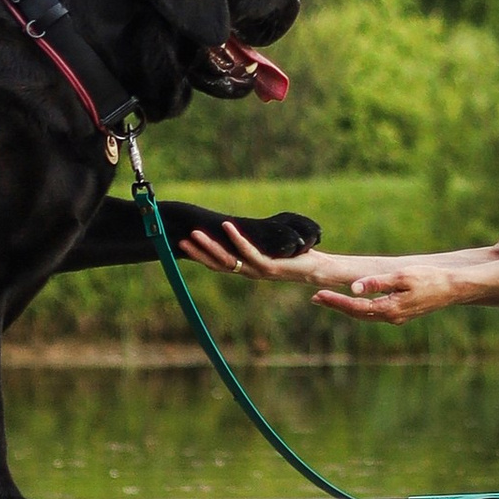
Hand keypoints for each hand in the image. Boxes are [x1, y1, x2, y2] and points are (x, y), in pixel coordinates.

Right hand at [176, 223, 333, 284]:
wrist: (319, 269)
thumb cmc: (297, 258)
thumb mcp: (272, 248)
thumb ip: (258, 242)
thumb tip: (245, 234)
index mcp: (248, 268)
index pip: (218, 263)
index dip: (201, 255)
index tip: (184, 243)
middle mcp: (250, 272)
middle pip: (217, 263)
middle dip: (198, 251)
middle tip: (179, 239)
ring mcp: (258, 270)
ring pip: (228, 259)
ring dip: (211, 246)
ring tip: (196, 233)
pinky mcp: (269, 267)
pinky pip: (249, 251)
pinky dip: (237, 238)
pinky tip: (227, 226)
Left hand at [312, 261, 471, 323]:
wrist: (453, 288)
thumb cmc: (429, 278)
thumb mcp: (401, 276)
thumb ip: (377, 283)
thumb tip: (353, 289)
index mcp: (389, 309)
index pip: (355, 307)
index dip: (335, 301)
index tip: (318, 294)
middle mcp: (391, 317)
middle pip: (357, 314)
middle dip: (336, 306)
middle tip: (316, 298)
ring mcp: (397, 317)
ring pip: (366, 315)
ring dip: (347, 308)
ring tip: (330, 300)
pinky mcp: (402, 313)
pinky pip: (375, 312)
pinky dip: (361, 307)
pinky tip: (356, 302)